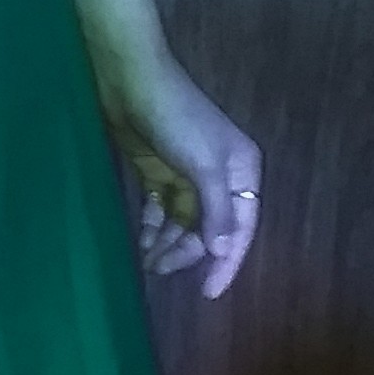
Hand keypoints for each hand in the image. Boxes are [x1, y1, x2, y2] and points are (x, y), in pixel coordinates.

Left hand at [101, 50, 261, 302]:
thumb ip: (216, 210)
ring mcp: (189, 176)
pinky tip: (142, 244)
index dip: (227, 263)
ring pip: (183, 224)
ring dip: (167, 244)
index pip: (241, 227)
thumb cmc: (175, 119)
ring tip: (147, 261)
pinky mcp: (160, 174)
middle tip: (160, 269)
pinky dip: (153, 229)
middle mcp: (221, 177)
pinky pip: (162, 212)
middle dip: (186, 252)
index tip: (210, 293)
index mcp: (242, 171)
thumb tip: (225, 251)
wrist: (131, 81)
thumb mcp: (202, 165)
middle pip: (208, 229)